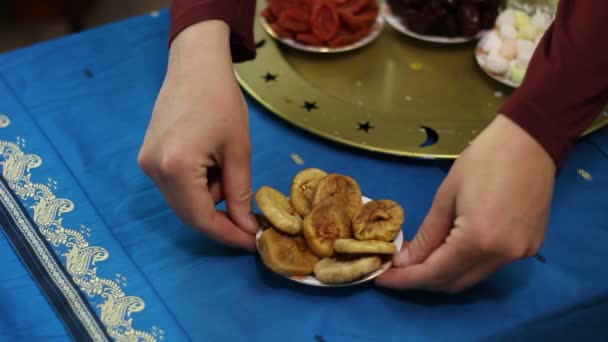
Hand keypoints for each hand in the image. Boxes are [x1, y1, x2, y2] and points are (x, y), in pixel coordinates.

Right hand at [138, 21, 257, 250]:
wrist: (195, 65)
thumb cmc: (222, 101)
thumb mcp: (239, 150)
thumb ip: (240, 193)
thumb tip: (246, 227)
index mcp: (176, 168)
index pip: (201, 218)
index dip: (228, 234)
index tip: (252, 242)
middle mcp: (154, 170)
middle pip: (189, 214)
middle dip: (221, 217)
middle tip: (250, 216)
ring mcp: (147, 163)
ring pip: (183, 201)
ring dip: (210, 197)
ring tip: (227, 166)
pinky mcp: (148, 156)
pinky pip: (176, 185)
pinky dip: (198, 185)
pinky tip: (212, 162)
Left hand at [376, 115, 555, 292]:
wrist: (532, 140)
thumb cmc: (484, 159)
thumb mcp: (446, 196)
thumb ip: (428, 235)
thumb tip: (406, 261)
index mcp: (478, 241)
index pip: (434, 273)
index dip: (405, 280)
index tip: (382, 279)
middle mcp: (501, 256)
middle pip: (453, 283)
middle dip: (421, 280)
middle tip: (396, 269)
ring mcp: (520, 254)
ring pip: (472, 278)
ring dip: (443, 274)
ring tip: (418, 260)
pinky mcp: (531, 247)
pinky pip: (490, 266)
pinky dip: (466, 264)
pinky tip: (449, 250)